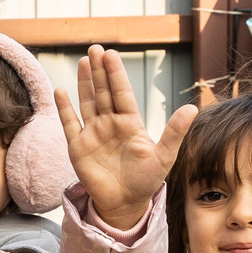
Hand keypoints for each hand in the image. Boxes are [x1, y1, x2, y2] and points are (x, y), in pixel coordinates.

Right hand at [55, 45, 196, 229]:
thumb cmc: (146, 180)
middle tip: (95, 49)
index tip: (111, 55)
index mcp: (130, 122)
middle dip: (100, 71)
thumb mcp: (164, 156)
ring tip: (82, 61)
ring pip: (87, 102)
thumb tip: (192, 108)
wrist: (125, 203)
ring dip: (84, 83)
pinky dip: (64, 108)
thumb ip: (174, 132)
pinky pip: (69, 123)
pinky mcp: (78, 146)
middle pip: (103, 92)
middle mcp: (110, 123)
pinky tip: (60, 91)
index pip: (122, 93)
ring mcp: (93, 133)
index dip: (116, 74)